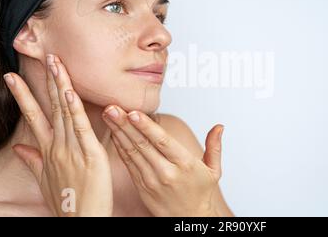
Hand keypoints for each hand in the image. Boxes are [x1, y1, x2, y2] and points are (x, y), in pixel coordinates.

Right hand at [3, 54, 112, 216]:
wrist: (80, 221)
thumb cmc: (66, 201)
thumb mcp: (44, 179)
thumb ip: (32, 160)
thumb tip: (18, 147)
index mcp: (48, 150)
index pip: (34, 116)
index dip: (24, 95)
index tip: (14, 77)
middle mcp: (57, 146)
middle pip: (51, 107)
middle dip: (46, 80)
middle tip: (44, 56)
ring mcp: (72, 150)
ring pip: (65, 112)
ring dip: (60, 85)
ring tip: (55, 63)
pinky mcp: (90, 155)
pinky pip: (81, 127)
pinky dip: (75, 109)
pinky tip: (70, 92)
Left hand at [102, 106, 223, 216]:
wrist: (190, 219)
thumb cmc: (200, 193)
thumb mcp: (213, 170)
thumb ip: (214, 146)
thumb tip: (219, 127)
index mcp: (185, 165)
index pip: (163, 142)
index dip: (147, 127)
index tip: (134, 113)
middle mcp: (166, 172)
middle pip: (143, 144)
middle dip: (126, 124)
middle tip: (113, 108)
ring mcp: (151, 180)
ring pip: (132, 152)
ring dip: (118, 132)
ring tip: (109, 115)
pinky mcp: (141, 186)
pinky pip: (128, 163)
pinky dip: (119, 147)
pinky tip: (114, 133)